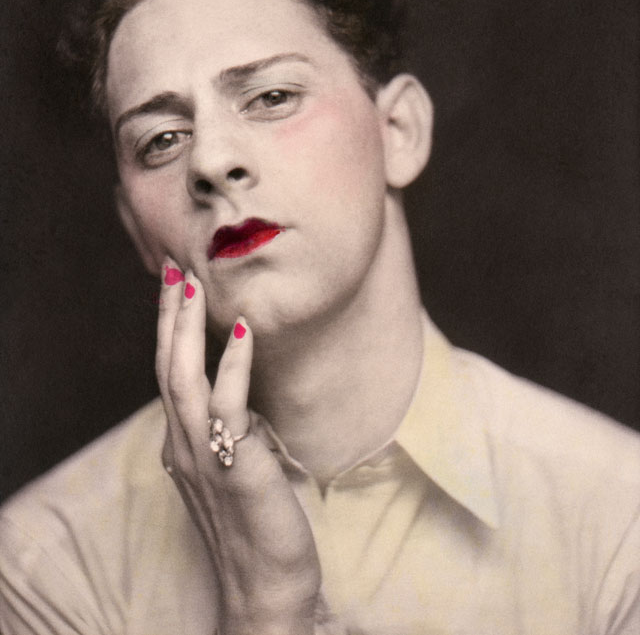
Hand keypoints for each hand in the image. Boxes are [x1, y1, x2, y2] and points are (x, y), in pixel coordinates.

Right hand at [156, 259, 320, 634]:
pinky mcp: (233, 461)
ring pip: (183, 376)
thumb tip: (235, 404)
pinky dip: (231, 363)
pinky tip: (242, 329)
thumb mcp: (231, 470)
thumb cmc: (256, 525)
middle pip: (166, 366)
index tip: (176, 289)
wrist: (265, 583)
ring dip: (186, 327)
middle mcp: (183, 443)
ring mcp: (202, 453)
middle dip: (169, 315)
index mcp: (182, 443)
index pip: (169, 374)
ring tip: (192, 283)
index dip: (170, 330)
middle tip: (174, 268)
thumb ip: (226, 434)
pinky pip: (227, 403)